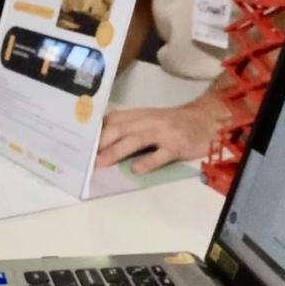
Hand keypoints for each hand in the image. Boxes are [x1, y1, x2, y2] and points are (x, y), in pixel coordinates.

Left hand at [94, 93, 229, 175]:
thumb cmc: (171, 123)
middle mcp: (148, 121)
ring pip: (136, 139)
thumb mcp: (149, 119)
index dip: (95, 132)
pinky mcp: (177, 145)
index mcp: (139, 115)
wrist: (205, 120)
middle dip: (100, 142)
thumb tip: (99, 142)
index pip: (112, 120)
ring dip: (116, 151)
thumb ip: (128, 127)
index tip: (79, 144)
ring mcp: (163, 132)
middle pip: (120, 128)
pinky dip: (148, 161)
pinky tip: (136, 170)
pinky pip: (161, 153)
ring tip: (101, 164)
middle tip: (85, 158)